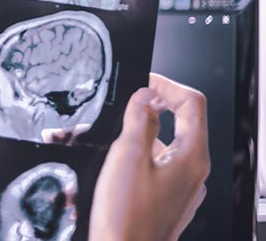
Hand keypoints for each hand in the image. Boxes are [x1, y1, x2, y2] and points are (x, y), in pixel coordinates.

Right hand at [90, 74, 209, 240]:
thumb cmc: (127, 216)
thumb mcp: (128, 156)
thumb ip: (138, 120)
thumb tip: (146, 95)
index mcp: (191, 157)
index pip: (192, 103)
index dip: (168, 85)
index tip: (145, 82)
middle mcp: (193, 173)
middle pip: (180, 124)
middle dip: (148, 110)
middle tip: (124, 105)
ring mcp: (181, 189)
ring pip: (162, 147)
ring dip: (134, 136)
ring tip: (103, 139)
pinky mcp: (166, 201)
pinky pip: (154, 169)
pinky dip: (133, 159)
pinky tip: (109, 165)